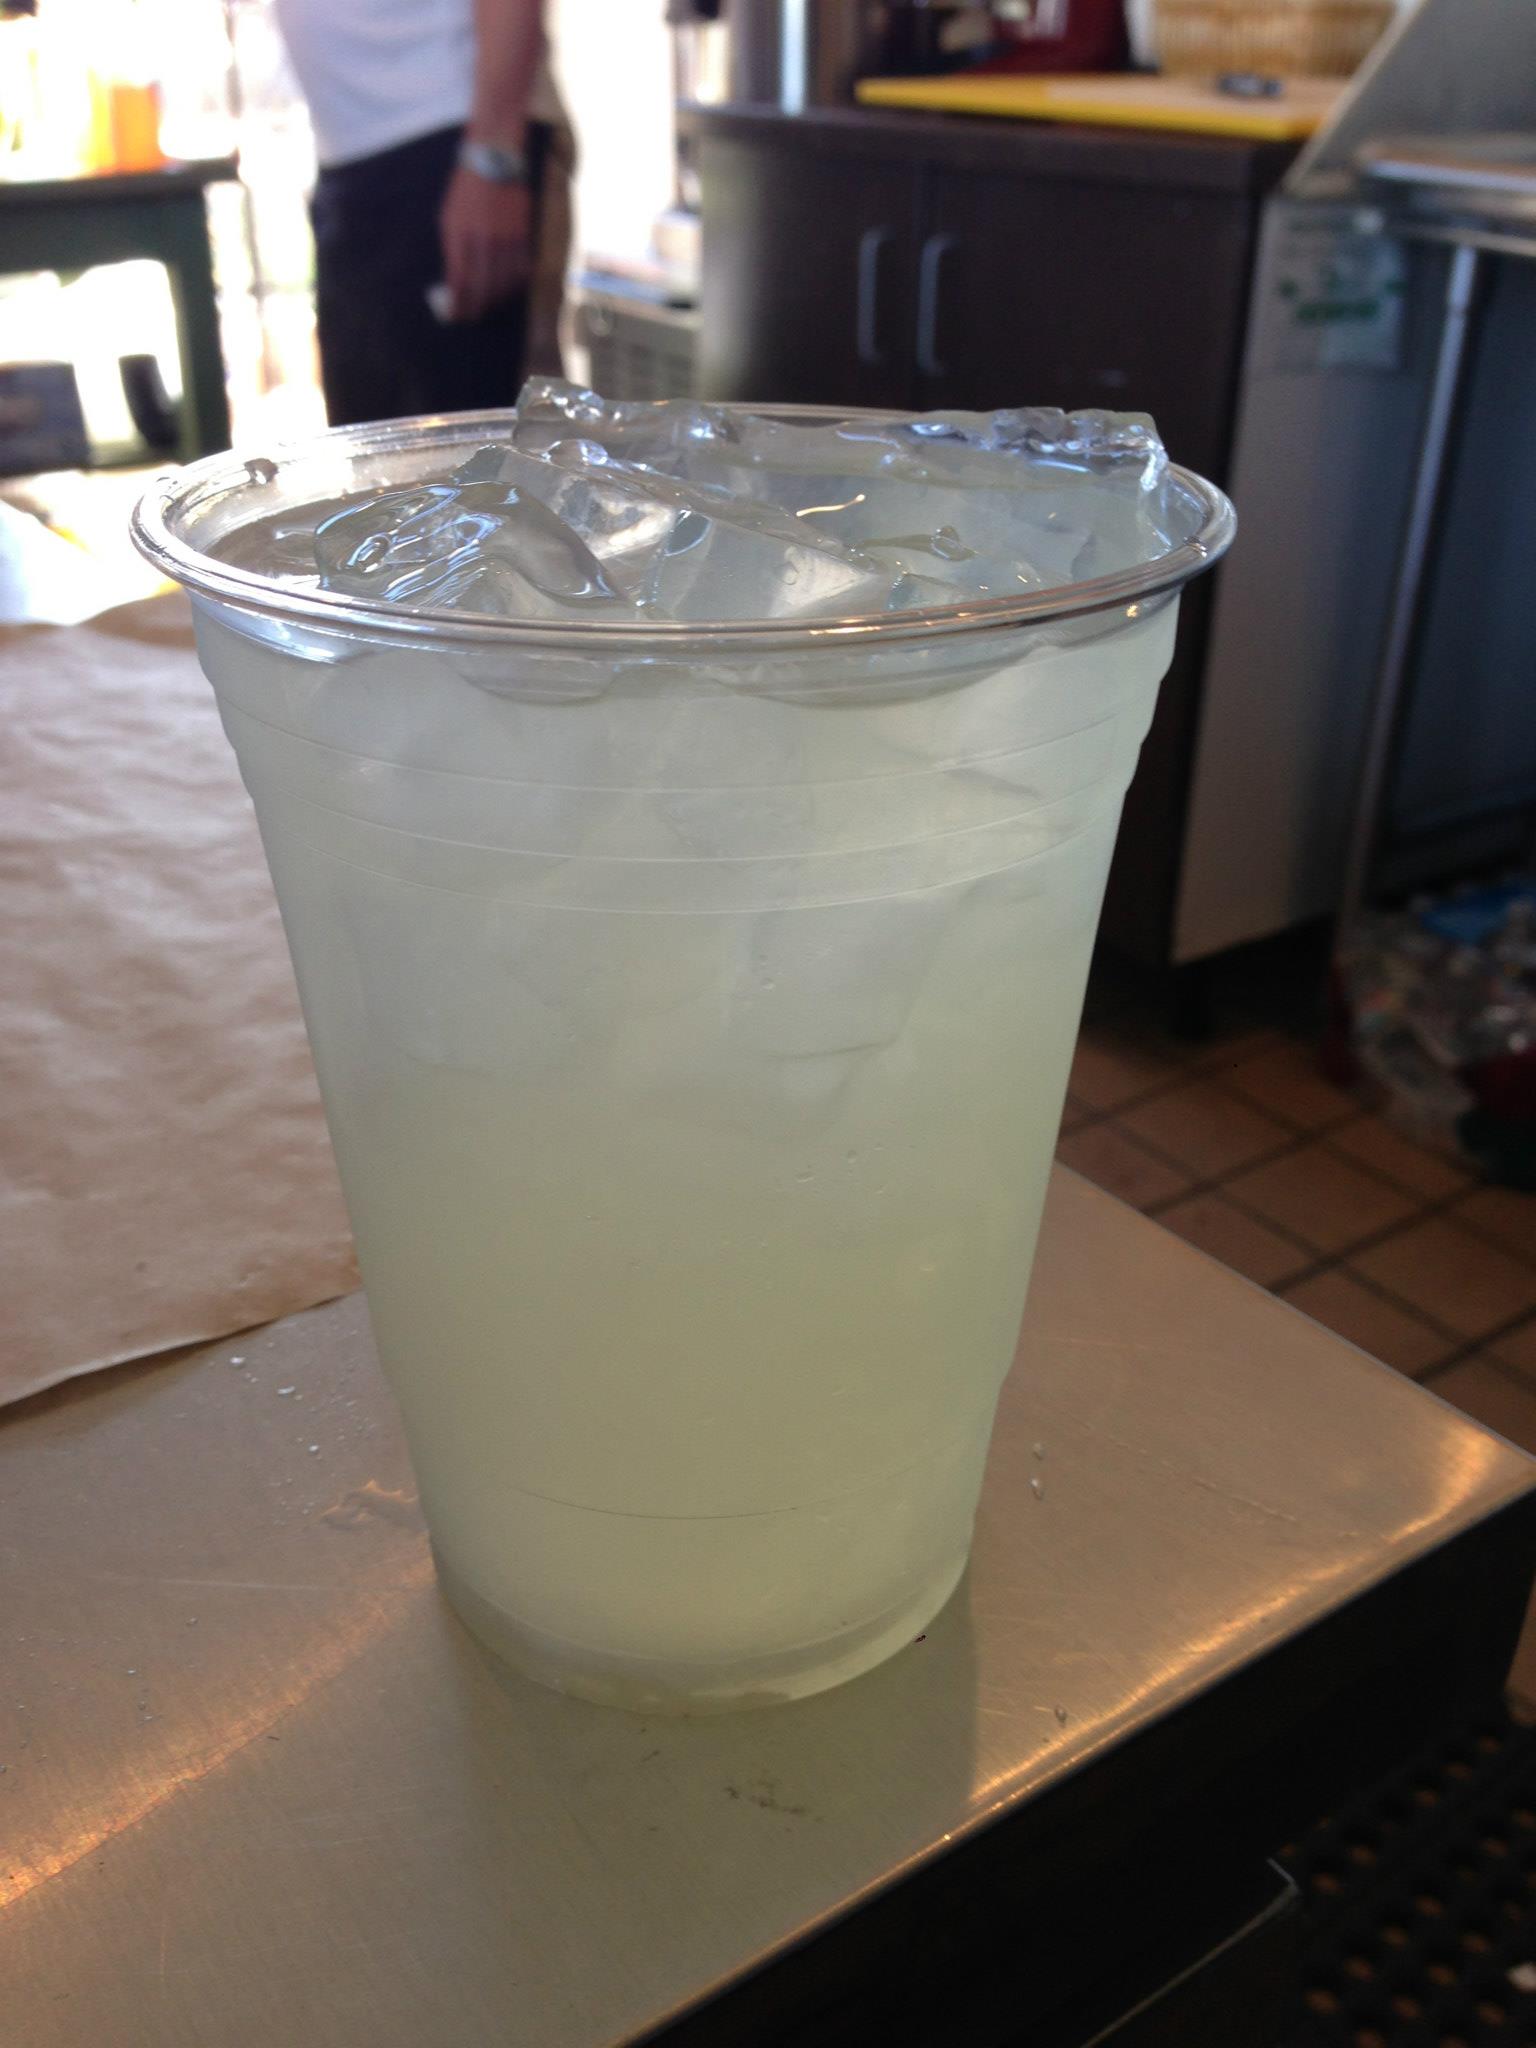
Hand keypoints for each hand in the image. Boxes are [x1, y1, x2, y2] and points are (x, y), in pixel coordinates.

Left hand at [438, 164, 532, 321]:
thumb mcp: (450, 216)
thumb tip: (454, 281)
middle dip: (477, 307)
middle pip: (482, 287)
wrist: (494, 158)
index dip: (459, 304)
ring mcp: (505, 238)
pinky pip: (521, 269)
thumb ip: (452, 248)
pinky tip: (510, 288)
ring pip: (503, 282)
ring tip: (490, 305)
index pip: (459, 282)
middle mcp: (483, 239)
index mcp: (460, 234)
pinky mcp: (523, 234)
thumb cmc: (467, 190)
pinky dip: (515, 284)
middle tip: (474, 316)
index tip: (457, 315)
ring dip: (496, 298)